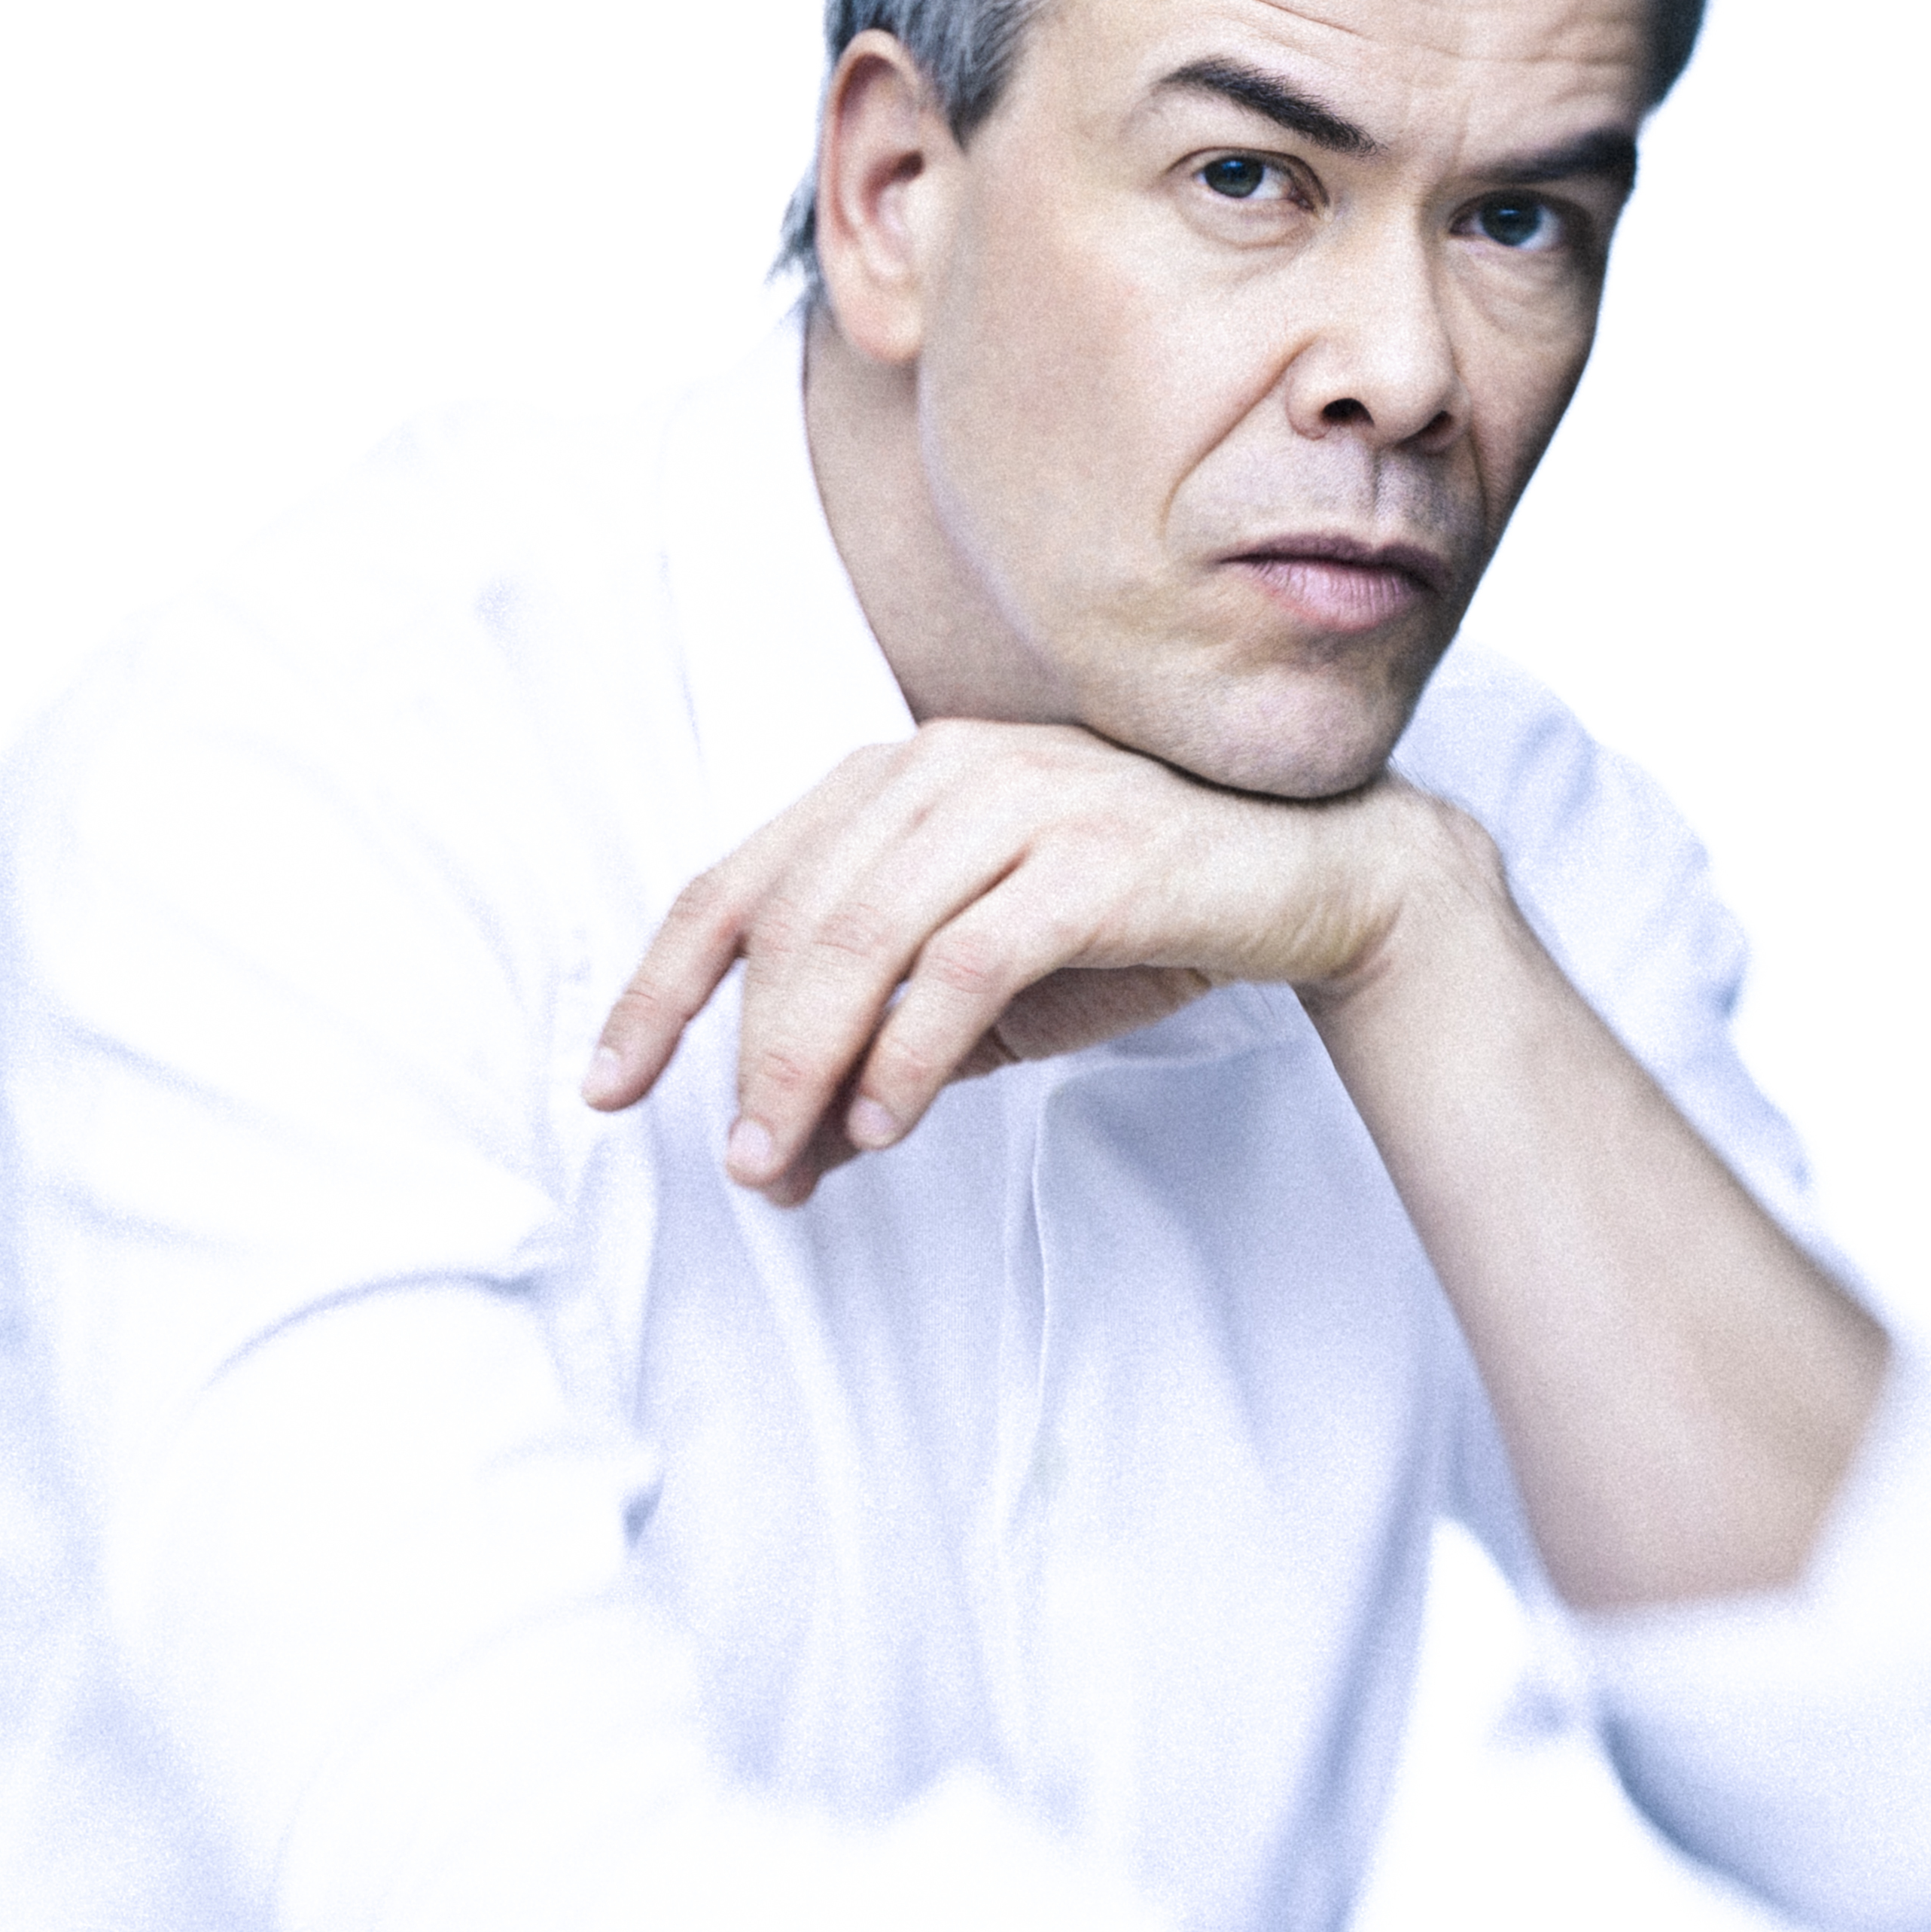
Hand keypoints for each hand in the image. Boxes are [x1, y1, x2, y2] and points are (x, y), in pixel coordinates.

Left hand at [580, 721, 1439, 1204]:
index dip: (661, 986)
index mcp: (893, 780)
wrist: (1320, 884)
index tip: (610, 1085)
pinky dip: (912, 1052)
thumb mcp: (984, 997)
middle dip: (747, 1054)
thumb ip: (876, 1054)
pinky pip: (967, 961)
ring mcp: (1020, 798)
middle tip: (739, 1163)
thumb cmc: (1135, 928)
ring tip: (790, 1158)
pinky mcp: (1093, 854)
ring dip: (811, 1063)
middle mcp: (942, 768)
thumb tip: (777, 1159)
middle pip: (791, 921)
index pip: (738, 882)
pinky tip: (889, 1121)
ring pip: (862, 937)